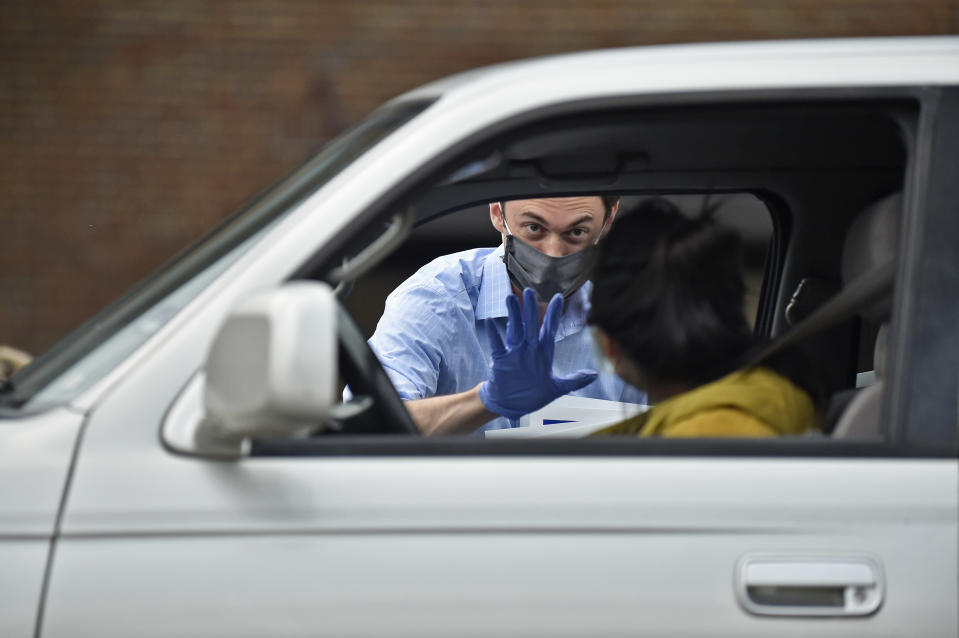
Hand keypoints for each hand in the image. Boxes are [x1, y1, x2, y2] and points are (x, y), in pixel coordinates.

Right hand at [478, 288, 597, 419]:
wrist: (511, 406)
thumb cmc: (533, 395)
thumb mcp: (557, 389)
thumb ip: (574, 381)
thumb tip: (594, 374)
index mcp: (543, 353)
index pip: (549, 330)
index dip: (553, 315)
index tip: (558, 298)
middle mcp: (529, 349)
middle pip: (531, 325)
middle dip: (531, 308)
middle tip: (530, 291)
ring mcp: (514, 354)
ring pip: (515, 331)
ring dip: (513, 316)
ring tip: (511, 299)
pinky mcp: (501, 361)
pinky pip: (497, 345)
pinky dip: (494, 335)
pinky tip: (490, 322)